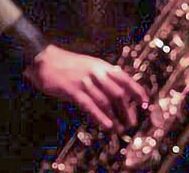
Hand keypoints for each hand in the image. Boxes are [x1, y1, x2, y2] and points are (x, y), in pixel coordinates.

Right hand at [24, 45, 146, 131]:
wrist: (43, 59)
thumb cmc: (66, 64)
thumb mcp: (88, 65)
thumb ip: (103, 76)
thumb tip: (119, 90)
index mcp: (101, 66)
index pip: (126, 79)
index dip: (137, 92)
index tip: (145, 104)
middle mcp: (96, 73)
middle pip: (118, 94)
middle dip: (127, 111)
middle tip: (131, 123)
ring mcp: (84, 82)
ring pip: (106, 102)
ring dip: (115, 118)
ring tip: (120, 129)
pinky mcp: (72, 90)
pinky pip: (90, 106)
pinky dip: (100, 117)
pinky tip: (106, 125)